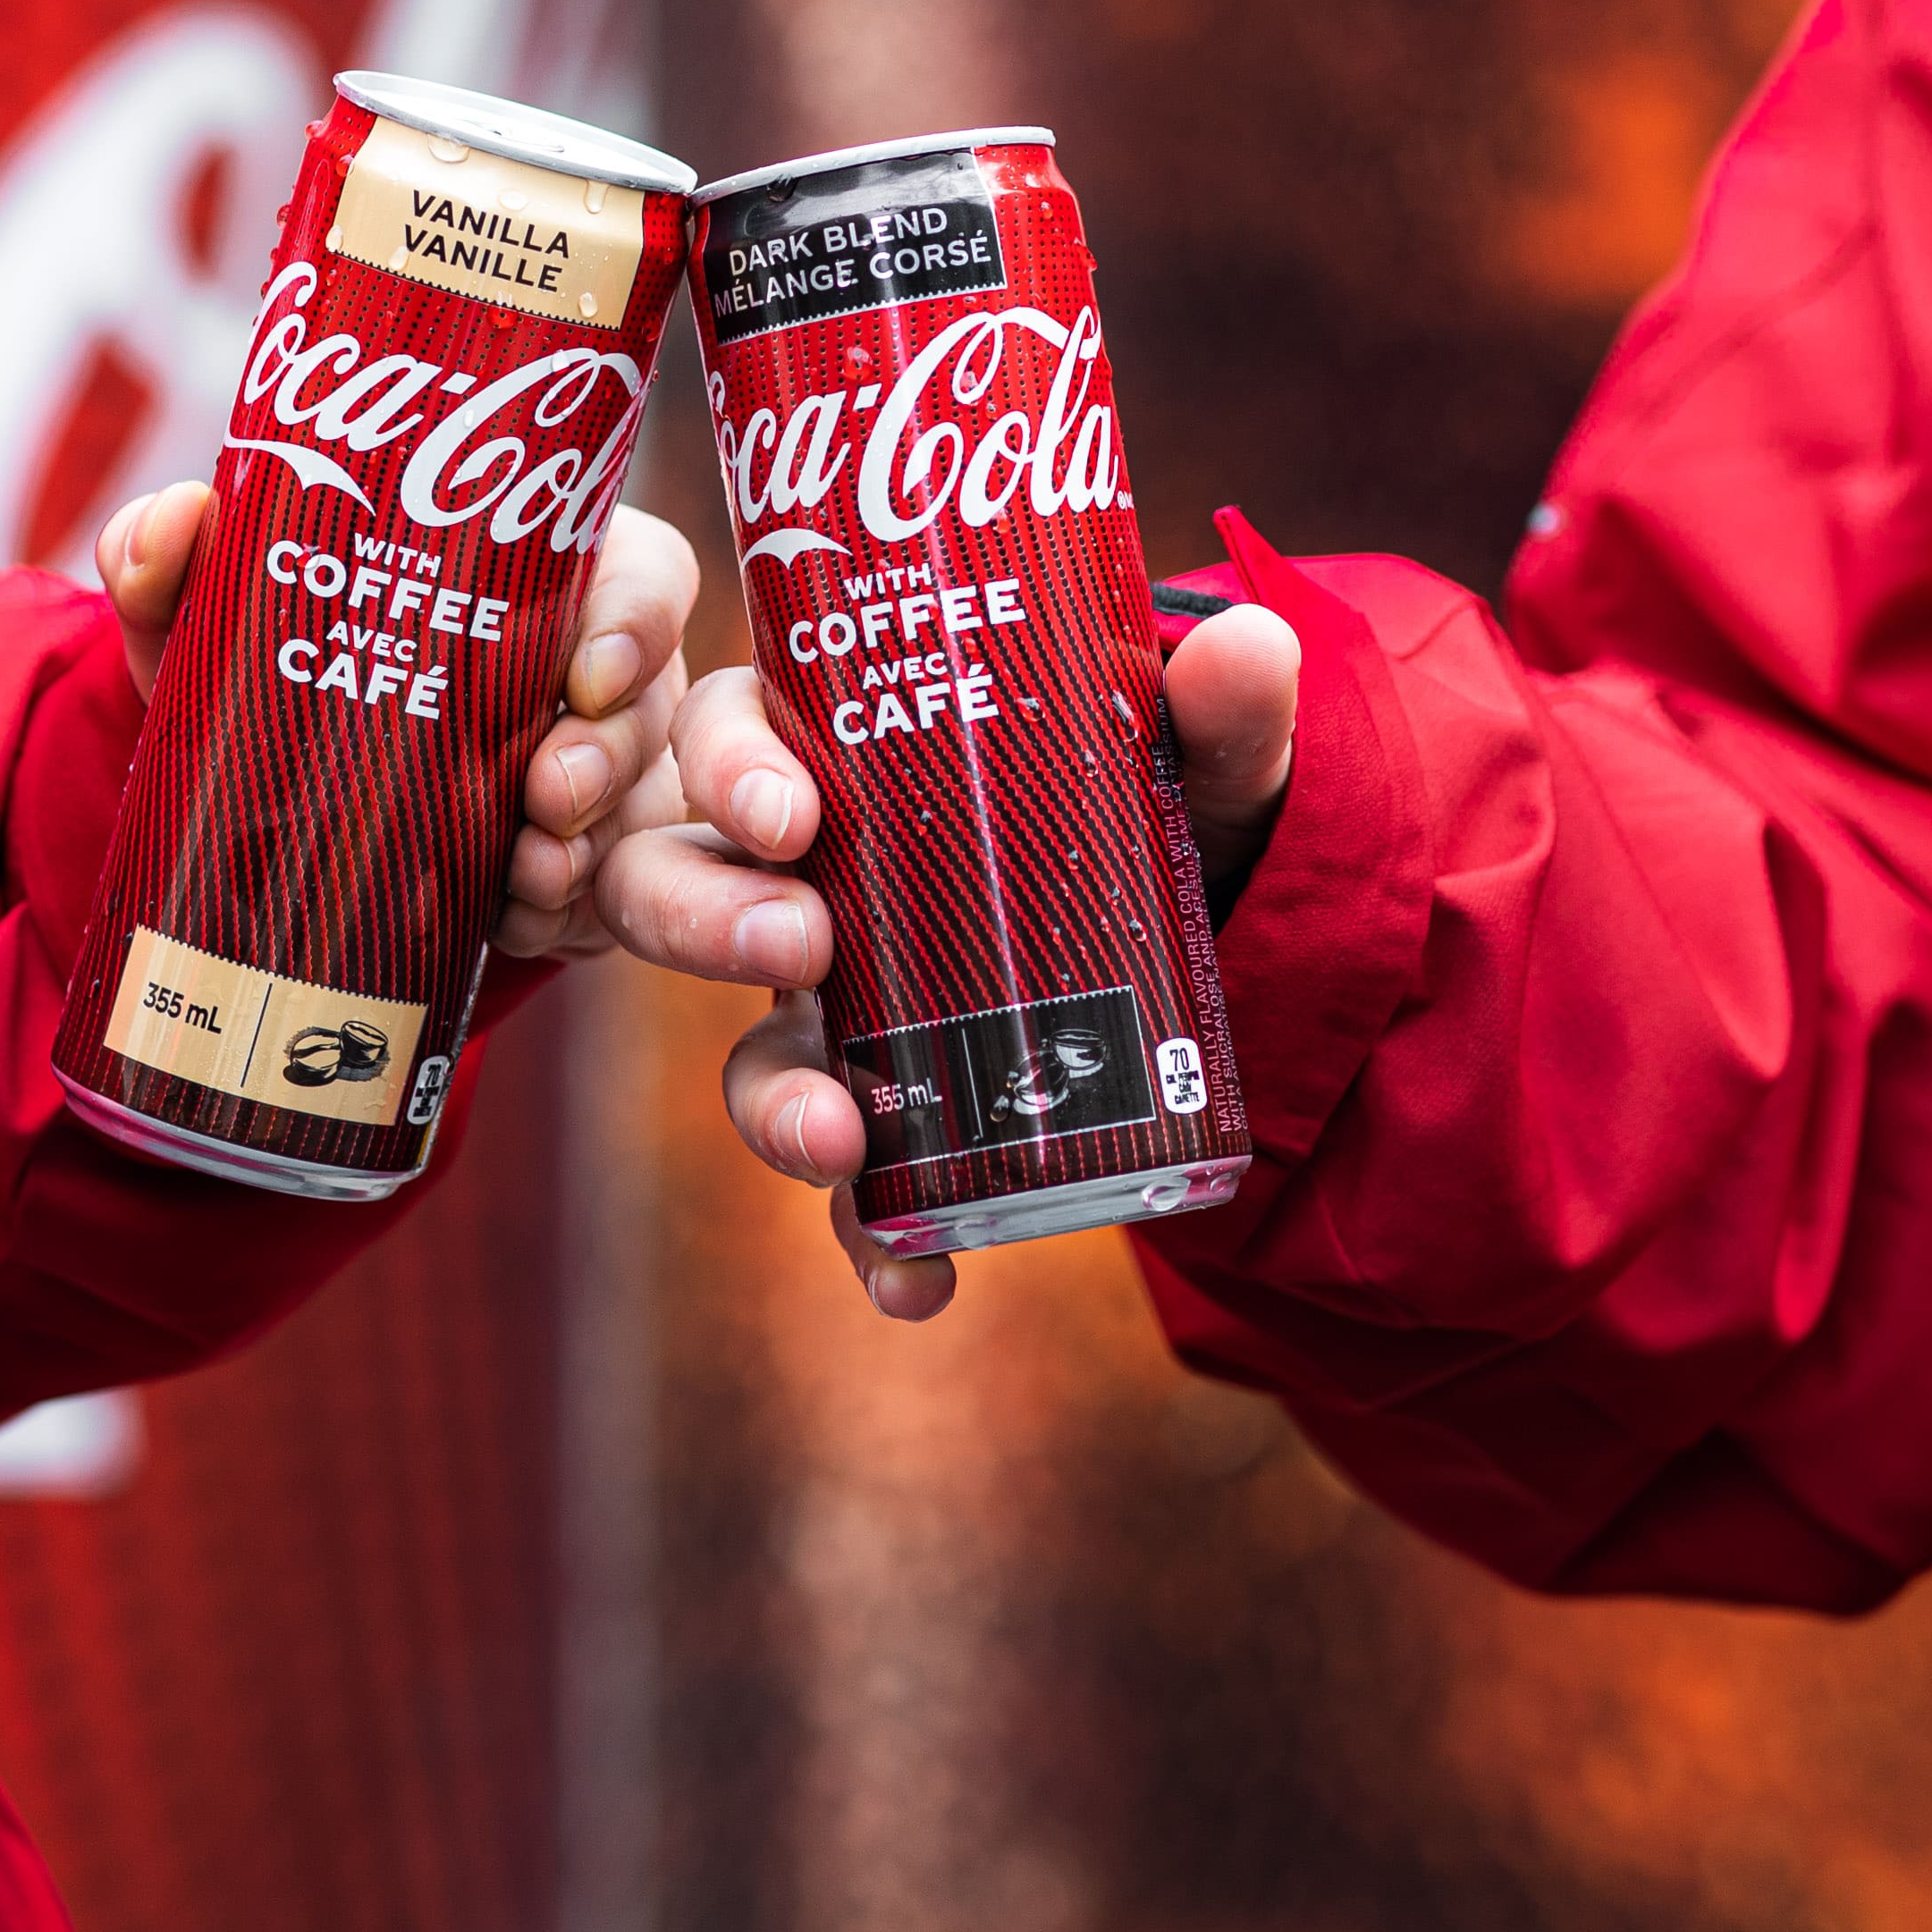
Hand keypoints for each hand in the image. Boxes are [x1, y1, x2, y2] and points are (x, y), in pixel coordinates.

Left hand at [96, 483, 704, 957]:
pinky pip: (601, 898)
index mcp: (540, 582)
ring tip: (527, 873)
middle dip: (610, 751)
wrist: (247, 812)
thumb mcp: (208, 622)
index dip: (636, 618)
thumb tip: (175, 521)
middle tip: (547, 793)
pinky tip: (516, 920)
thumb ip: (171, 561)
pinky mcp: (569, 872)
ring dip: (589, 842)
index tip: (588, 671)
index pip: (640, 574)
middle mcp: (584, 680)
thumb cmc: (263, 675)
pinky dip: (560, 911)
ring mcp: (590, 782)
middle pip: (648, 701)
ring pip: (636, 808)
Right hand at [597, 600, 1302, 1320]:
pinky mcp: (897, 1119)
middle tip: (799, 949)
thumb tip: (1249, 643)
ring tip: (836, 1144)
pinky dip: (876, 1243)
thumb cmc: (1159, 813)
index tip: (790, 813)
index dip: (731, 764)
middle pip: (682, 883)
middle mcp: (811, 882)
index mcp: (849, 757)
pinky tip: (916, 1287)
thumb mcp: (1192, 763)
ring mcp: (840, 1011)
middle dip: (709, 921)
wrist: (1219, 959)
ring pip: (746, 1052)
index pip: (736, 729)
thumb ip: (1219, 711)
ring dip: (773, 1103)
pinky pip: (854, 1190)